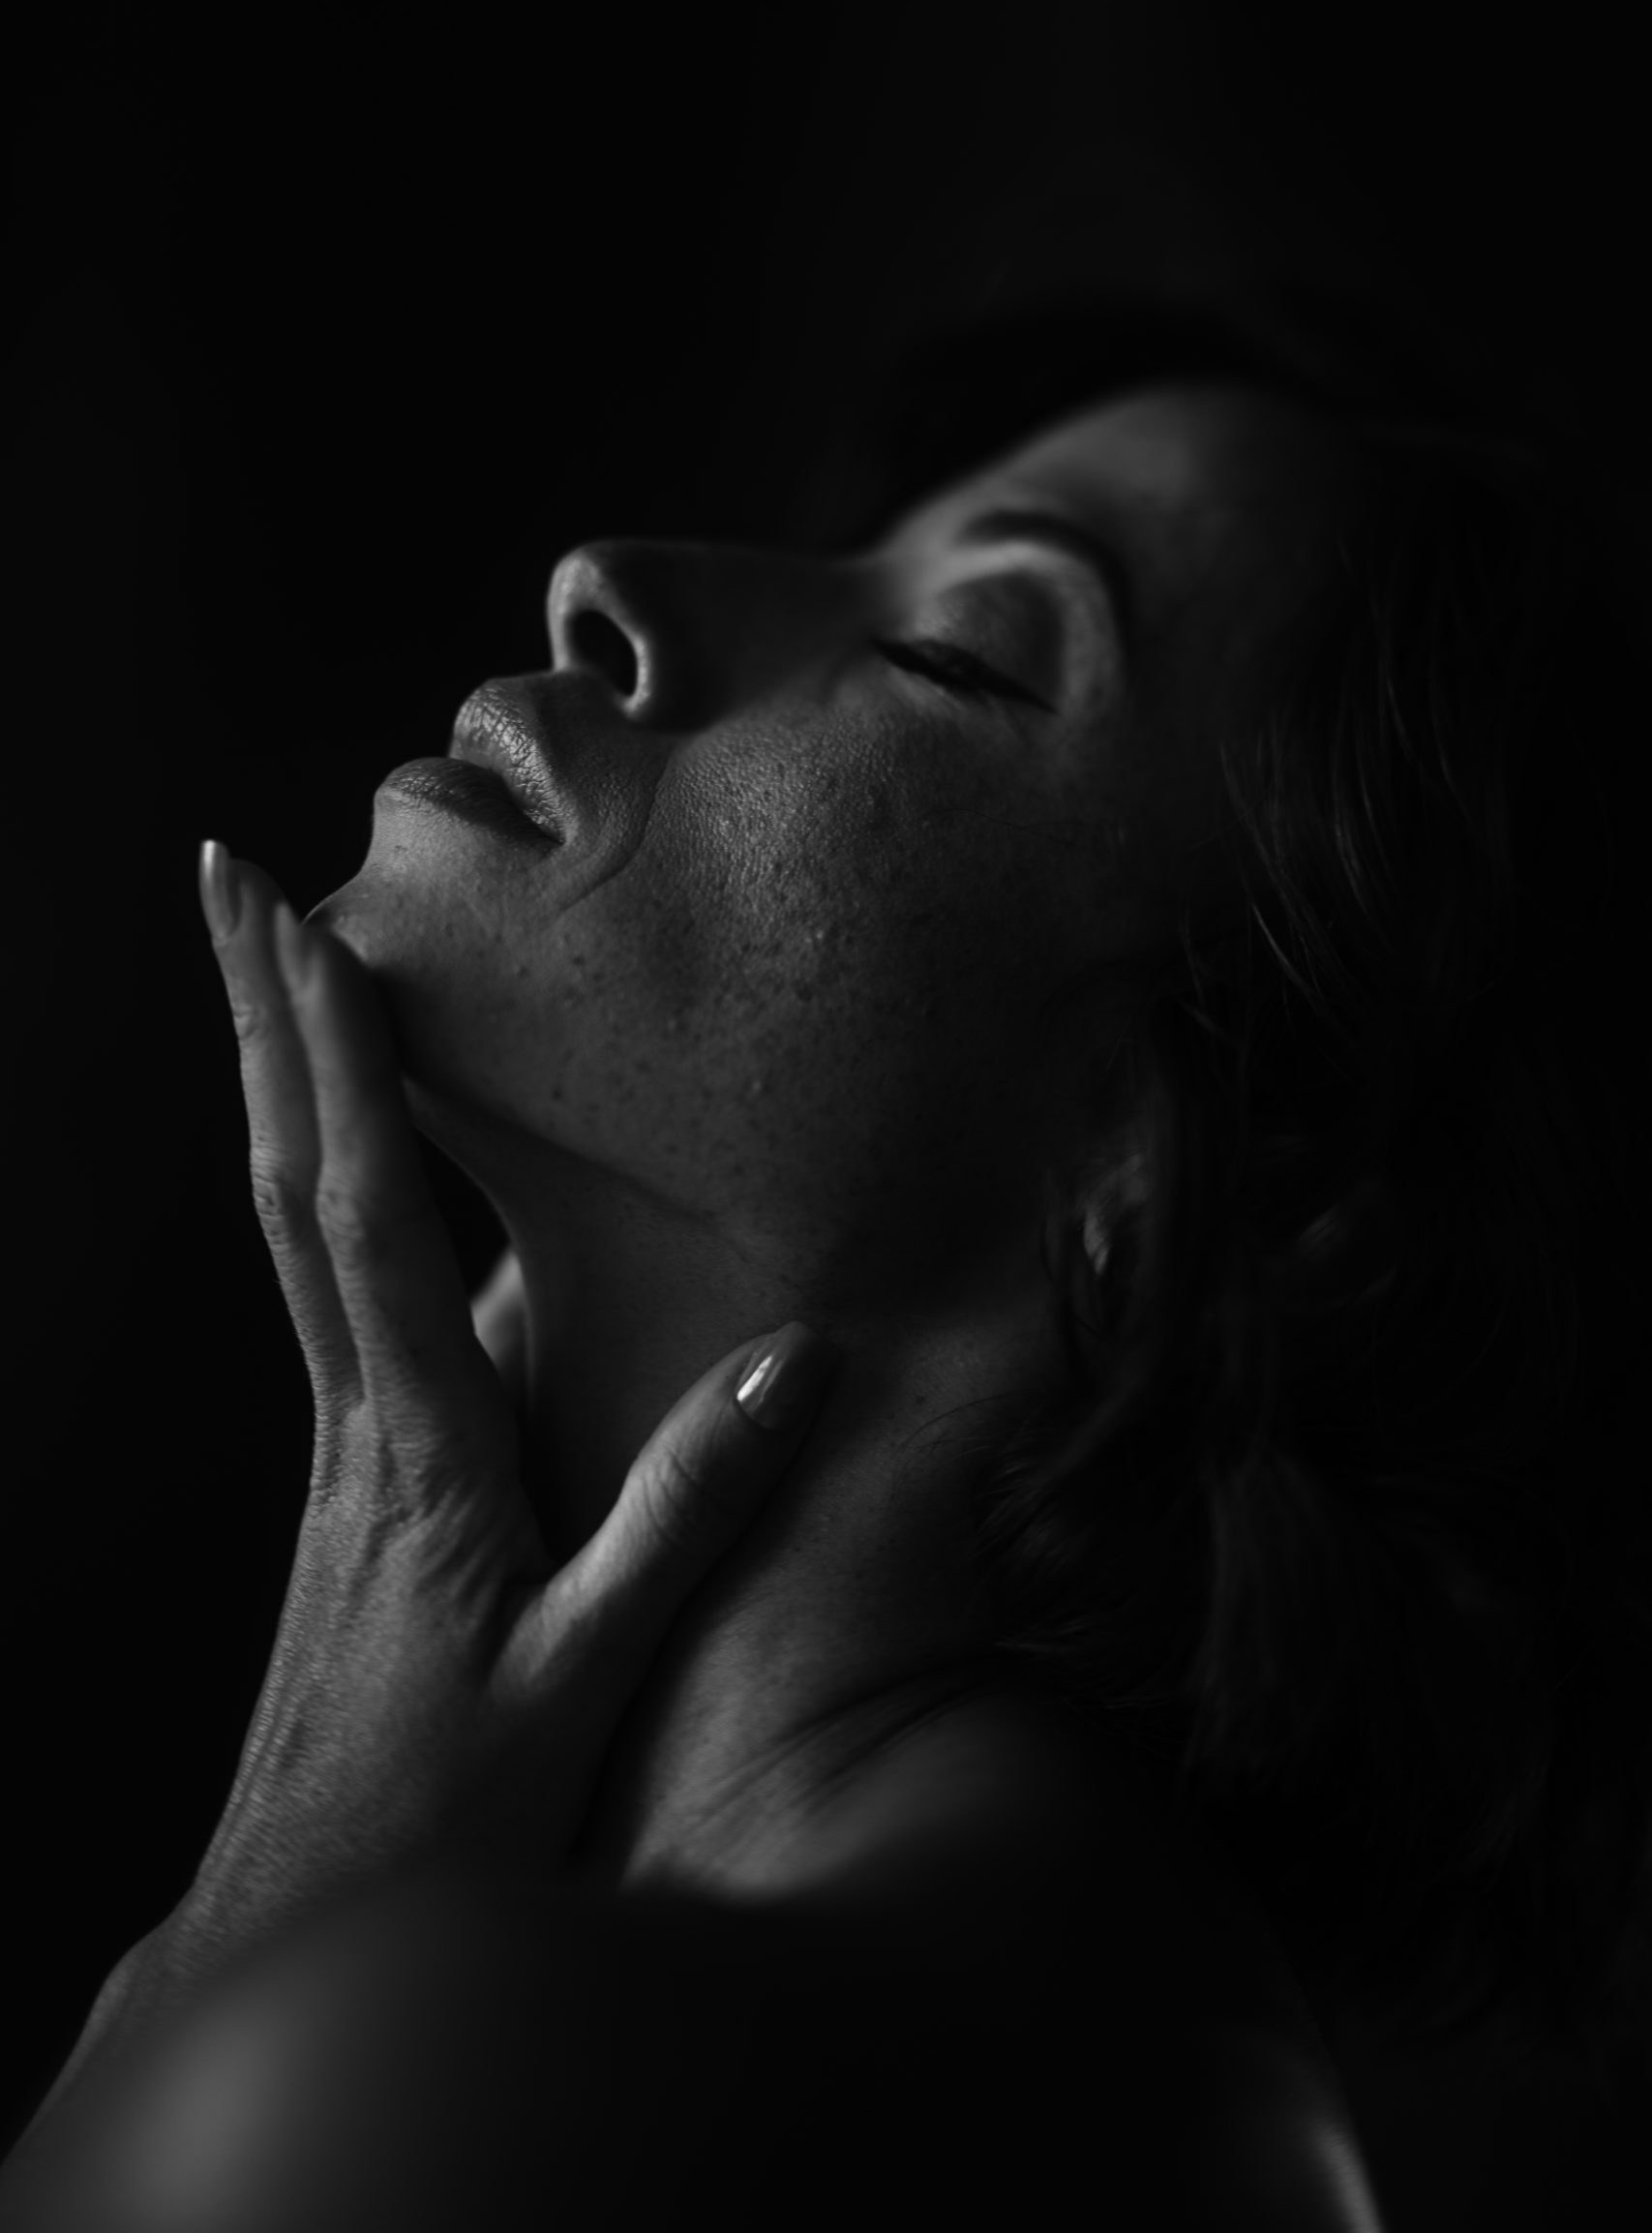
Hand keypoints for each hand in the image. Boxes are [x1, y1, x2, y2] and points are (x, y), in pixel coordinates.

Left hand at [149, 845, 835, 1999]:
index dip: (341, 1065)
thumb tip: (793, 1363)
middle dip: (260, 1019)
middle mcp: (349, 1423)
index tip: (312, 929)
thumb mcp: (592, 1671)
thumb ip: (688, 1513)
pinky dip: (317, 1179)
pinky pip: (319, 1290)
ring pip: (285, 1225)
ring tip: (269, 966)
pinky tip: (348, 1158)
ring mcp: (334, 1448)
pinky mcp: (346, 1481)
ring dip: (273, 1080)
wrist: (300, 1919)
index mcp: (414, 1451)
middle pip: (288, 1182)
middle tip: (223, 878)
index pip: (364, 1219)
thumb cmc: (447, 1808)